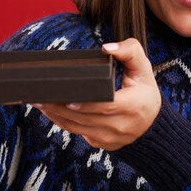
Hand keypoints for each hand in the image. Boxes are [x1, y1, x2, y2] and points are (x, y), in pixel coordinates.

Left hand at [33, 38, 160, 150]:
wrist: (151, 122)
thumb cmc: (144, 91)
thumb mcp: (144, 68)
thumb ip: (130, 51)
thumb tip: (107, 47)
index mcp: (133, 106)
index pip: (106, 106)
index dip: (86, 103)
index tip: (68, 97)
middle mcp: (122, 126)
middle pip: (86, 118)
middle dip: (61, 107)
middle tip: (41, 95)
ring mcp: (111, 138)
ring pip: (78, 128)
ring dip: (56, 115)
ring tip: (39, 102)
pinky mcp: (102, 143)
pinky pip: (78, 133)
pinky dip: (62, 122)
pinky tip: (50, 111)